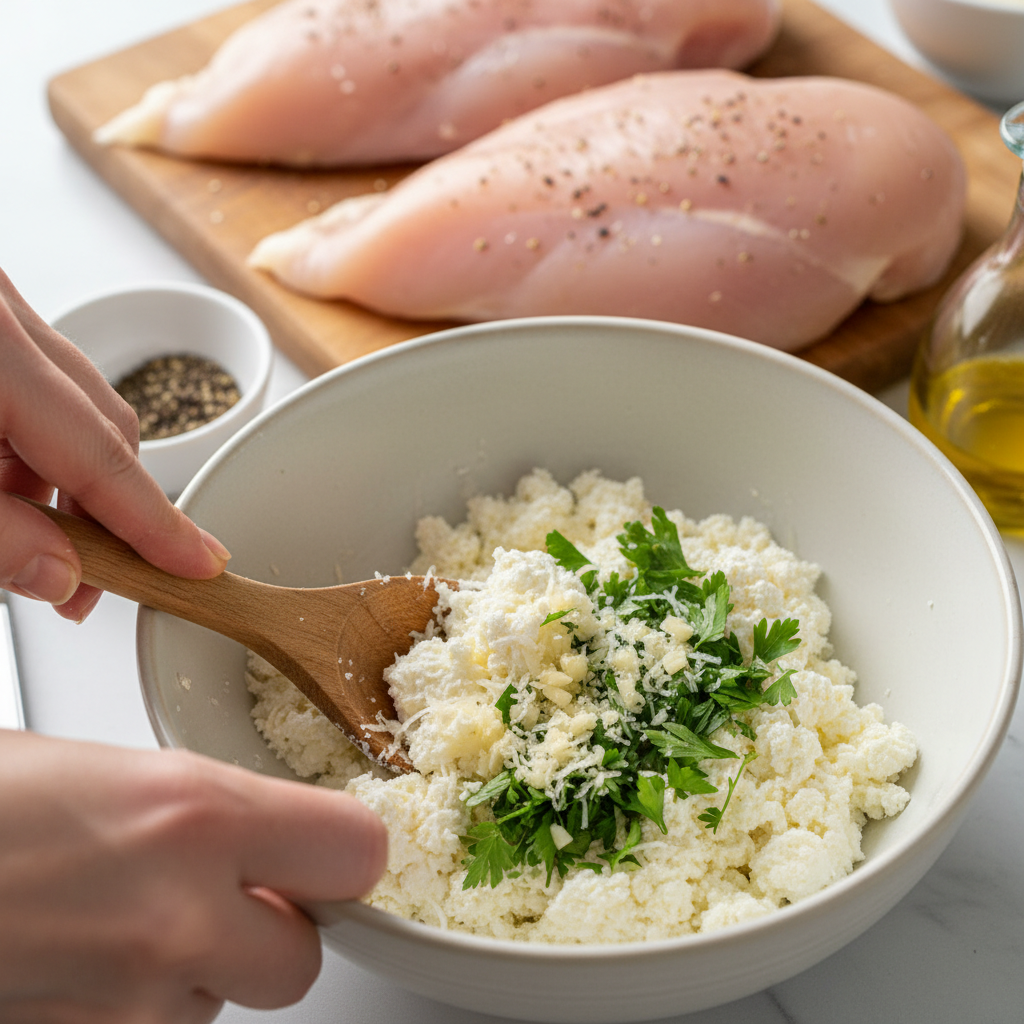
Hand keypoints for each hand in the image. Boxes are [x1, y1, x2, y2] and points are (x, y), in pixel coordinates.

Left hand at [0, 268, 229, 620]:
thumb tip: (60, 574)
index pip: (103, 456)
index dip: (154, 522)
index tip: (198, 565)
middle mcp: (4, 316)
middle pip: (104, 425)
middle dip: (110, 509)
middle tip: (96, 579)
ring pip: (72, 402)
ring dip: (66, 476)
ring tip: (33, 534)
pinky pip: (37, 378)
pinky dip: (33, 436)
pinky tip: (3, 477)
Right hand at [0, 730, 387, 1021]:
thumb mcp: (107, 769)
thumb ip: (205, 809)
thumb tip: (264, 832)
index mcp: (192, 813)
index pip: (356, 852)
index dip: (344, 852)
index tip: (326, 846)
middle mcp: (174, 917)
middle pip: (304, 959)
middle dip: (273, 930)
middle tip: (222, 891)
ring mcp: (127, 1004)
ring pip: (222, 1007)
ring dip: (194, 971)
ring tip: (119, 918)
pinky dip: (137, 1005)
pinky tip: (83, 956)